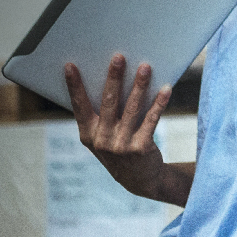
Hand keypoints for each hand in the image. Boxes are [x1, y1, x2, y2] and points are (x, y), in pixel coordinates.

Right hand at [65, 54, 172, 200]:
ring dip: (139, 86)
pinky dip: (159, 103)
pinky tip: (166, 89)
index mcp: (88, 133)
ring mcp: (121, 145)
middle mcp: (102, 139)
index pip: (79, 105)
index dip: (74, 86)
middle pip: (108, 102)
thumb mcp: (102, 136)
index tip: (70, 66)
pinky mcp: (141, 148)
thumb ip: (101, 114)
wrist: (140, 179)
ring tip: (146, 67)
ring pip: (132, 108)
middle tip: (118, 57)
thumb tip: (110, 77)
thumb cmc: (118, 147)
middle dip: (114, 78)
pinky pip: (151, 120)